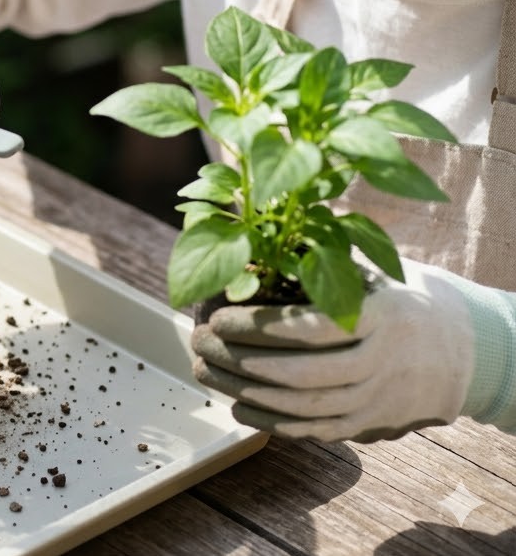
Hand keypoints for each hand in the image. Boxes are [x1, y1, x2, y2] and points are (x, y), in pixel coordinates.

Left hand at [191, 258, 475, 442]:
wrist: (461, 351)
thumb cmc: (399, 299)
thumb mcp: (375, 269)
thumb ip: (326, 254)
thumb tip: (261, 228)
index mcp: (384, 317)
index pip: (314, 328)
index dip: (260, 328)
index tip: (218, 317)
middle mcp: (383, 363)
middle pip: (302, 373)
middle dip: (240, 360)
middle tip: (198, 342)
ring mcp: (376, 400)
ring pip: (304, 406)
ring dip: (245, 392)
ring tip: (205, 369)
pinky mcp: (368, 426)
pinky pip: (314, 431)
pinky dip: (271, 422)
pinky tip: (236, 406)